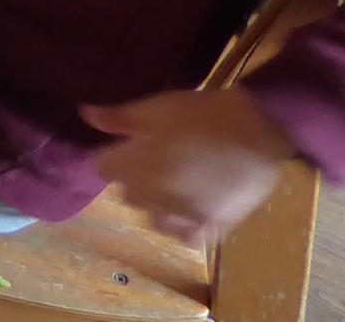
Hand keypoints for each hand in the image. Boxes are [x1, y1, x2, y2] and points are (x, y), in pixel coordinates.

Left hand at [81, 88, 295, 242]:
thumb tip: (85, 114)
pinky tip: (188, 209)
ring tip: (171, 185)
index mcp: (138, 165)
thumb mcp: (158, 107)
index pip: (102, 169)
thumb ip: (119, 117)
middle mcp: (156, 196)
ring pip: (152, 219)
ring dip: (154, 204)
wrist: (259, 131)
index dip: (112, 156)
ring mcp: (184, 215)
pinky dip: (181, 226)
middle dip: (131, 179)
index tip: (124, 148)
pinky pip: (184, 237)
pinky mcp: (212, 227)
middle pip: (126, 195)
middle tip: (151, 161)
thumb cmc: (204, 114)